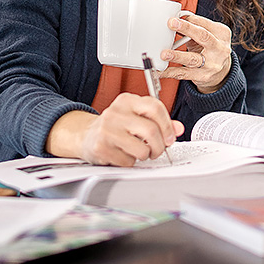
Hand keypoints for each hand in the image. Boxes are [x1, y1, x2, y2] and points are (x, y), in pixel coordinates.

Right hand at [48, 94, 183, 165]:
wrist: (86, 136)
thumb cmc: (115, 127)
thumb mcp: (136, 118)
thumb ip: (159, 122)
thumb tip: (178, 129)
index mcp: (127, 101)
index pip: (155, 107)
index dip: (167, 126)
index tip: (170, 137)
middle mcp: (116, 112)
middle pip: (151, 131)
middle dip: (159, 146)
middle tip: (156, 150)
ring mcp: (107, 129)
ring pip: (142, 149)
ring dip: (145, 156)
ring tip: (139, 153)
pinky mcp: (101, 147)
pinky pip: (128, 161)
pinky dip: (130, 162)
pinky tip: (123, 155)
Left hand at [157, 14, 231, 92]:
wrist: (222, 72)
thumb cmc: (211, 48)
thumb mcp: (207, 35)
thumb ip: (194, 27)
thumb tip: (175, 20)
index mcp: (222, 33)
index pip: (204, 23)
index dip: (189, 20)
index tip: (174, 17)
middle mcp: (219, 49)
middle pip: (203, 37)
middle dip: (187, 29)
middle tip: (171, 23)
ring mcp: (212, 64)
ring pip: (193, 59)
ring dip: (177, 55)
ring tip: (164, 54)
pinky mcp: (203, 76)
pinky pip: (184, 74)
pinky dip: (170, 72)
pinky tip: (160, 70)